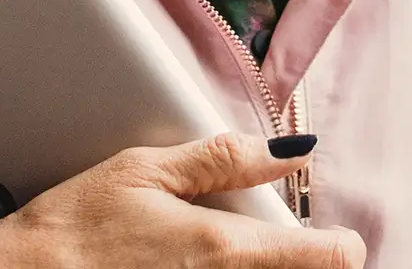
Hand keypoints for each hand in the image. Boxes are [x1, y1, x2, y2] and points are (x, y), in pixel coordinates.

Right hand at [0, 132, 364, 267]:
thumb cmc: (72, 229)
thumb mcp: (143, 172)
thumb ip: (222, 161)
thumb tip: (287, 154)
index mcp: (223, 250)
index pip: (331, 259)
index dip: (339, 244)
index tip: (330, 236)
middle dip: (293, 259)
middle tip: (261, 242)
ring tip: (212, 257)